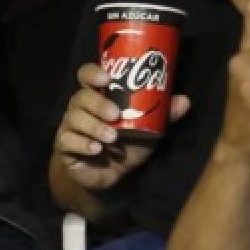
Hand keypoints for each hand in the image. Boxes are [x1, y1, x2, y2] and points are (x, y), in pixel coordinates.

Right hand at [53, 63, 189, 190]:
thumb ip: (163, 115)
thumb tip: (184, 100)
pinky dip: (83, 144)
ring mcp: (70, 126)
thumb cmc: (126, 146)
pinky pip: (67, 140)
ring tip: (112, 137)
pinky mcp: (65, 146)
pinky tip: (97, 149)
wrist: (108, 176)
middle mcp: (80, 108)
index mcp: (97, 97)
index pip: (86, 76)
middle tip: (115, 114)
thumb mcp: (147, 130)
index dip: (92, 73)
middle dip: (97, 104)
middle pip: (80, 97)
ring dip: (94, 126)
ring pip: (74, 118)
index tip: (106, 79)